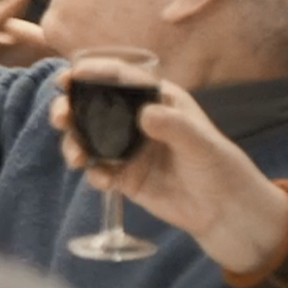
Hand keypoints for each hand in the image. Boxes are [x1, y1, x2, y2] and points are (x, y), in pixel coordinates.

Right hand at [51, 80, 287, 276]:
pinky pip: (98, 170)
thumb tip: (144, 114)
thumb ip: (174, 126)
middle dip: (70, 107)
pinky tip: (101, 180)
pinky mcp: (123, 176)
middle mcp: (137, 121)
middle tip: (60, 116)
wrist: (226, 214)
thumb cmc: (221, 169)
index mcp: (157, 102)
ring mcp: (127, 149)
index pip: (120, 79)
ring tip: (75, 157)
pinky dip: (92, 173)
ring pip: (87, 137)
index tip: (71, 77)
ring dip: (73, 143)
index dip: (93, 73)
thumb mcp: (202, 143)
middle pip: (93, 106)